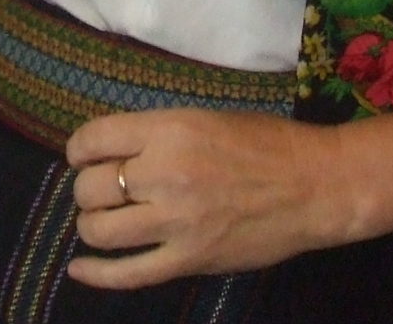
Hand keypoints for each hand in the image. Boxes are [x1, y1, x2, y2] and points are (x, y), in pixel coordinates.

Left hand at [64, 109, 340, 286]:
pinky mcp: (189, 260)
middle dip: (88, 188)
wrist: (314, 186)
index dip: (79, 149)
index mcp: (169, 131)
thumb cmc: (265, 143)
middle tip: (104, 189)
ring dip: (92, 224)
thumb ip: (157, 134)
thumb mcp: (204, 118)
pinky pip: (127, 275)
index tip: (85, 156)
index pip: (93, 139)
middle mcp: (164, 174)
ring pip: (99, 230)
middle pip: (90, 187)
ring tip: (106, 219)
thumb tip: (112, 151)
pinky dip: (96, 274)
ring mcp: (175, 222)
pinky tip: (79, 269)